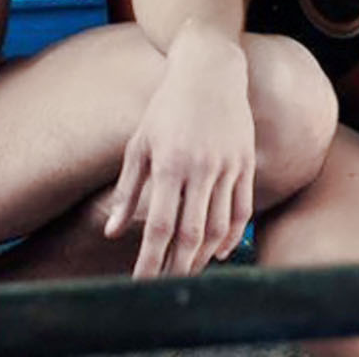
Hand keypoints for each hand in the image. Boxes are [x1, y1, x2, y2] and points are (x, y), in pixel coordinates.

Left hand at [103, 26, 254, 276]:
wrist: (210, 70)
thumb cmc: (166, 107)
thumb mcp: (139, 143)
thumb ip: (127, 190)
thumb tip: (112, 232)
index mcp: (169, 163)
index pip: (159, 226)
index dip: (149, 260)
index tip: (140, 285)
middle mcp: (201, 167)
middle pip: (191, 234)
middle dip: (176, 267)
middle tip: (164, 288)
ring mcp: (228, 166)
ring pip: (219, 227)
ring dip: (202, 257)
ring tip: (187, 272)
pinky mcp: (246, 162)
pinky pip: (242, 210)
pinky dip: (231, 236)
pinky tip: (218, 252)